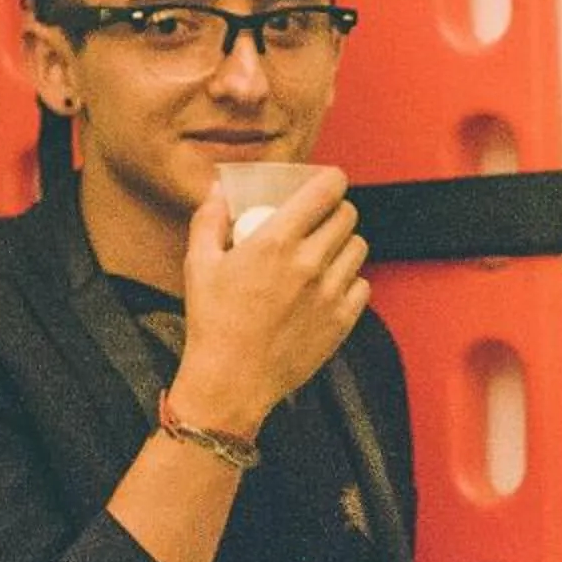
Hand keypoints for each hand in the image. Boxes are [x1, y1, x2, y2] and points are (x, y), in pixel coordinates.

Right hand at [169, 167, 368, 433]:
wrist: (231, 381)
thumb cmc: (212, 323)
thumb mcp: (199, 265)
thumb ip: (209, 219)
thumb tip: (218, 189)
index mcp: (276, 241)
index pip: (326, 190)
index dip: (331, 180)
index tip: (326, 183)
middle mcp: (309, 262)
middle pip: (347, 215)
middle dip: (335, 211)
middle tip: (320, 221)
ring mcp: (330, 293)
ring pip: (359, 248)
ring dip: (344, 245)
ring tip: (324, 254)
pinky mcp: (342, 321)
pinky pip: (362, 286)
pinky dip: (350, 282)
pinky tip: (328, 287)